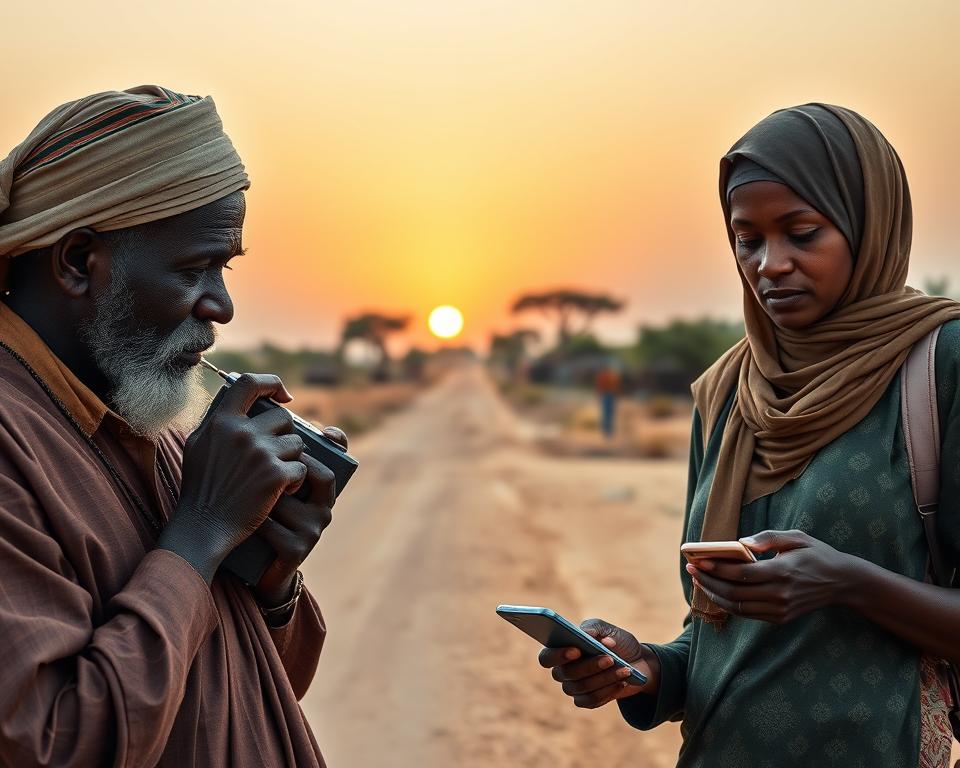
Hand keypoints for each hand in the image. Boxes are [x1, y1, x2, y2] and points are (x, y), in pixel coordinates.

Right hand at [158, 373, 305, 581]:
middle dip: (284, 435)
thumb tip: (238, 399)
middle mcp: (241, 432)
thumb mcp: (198, 446)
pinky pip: (301, 468)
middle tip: (275, 455)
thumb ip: (218, 421)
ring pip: (296, 443)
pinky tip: (279, 491)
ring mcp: (260, 453)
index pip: (249, 383)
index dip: (272, 383)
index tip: (283, 394)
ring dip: (291, 459)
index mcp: (221, 421)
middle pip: (283, 418)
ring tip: (274, 476)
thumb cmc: (201, 488)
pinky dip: (295, 481)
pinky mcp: (276, 475)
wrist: (204, 526)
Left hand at [253, 426, 346, 607]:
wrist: (259, 567)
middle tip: (268, 460)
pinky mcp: (297, 551)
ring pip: (288, 500)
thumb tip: (272, 425)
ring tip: (244, 494)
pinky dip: (255, 522)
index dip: (338, 443)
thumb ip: (277, 461)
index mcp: (321, 491)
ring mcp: (313, 531)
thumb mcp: (273, 488)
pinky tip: (243, 520)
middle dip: (295, 466)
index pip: (339, 461)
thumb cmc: (263, 517)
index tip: (327, 432)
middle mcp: (324, 509)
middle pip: (323, 476)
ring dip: (263, 497)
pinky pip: (273, 527)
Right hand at [537, 619, 659, 708]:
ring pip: (582, 687)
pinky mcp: (586, 701)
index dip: (558, 655)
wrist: (638, 661)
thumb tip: (586, 633)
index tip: (576, 650)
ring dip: (605, 677)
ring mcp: (573, 688)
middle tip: (609, 658)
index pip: (546, 657)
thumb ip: (594, 627)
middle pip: (566, 673)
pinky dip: (609, 690)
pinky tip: (623, 681)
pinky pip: (592, 700)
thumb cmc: (617, 642)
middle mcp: (563, 670)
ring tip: (624, 669)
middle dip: (589, 666)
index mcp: (561, 649)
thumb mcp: (608, 629)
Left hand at [687, 529, 853, 623]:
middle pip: (734, 592)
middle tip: (691, 569)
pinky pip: (747, 613)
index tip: (698, 560)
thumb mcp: (796, 537)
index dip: (716, 568)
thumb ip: (768, 537)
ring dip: (714, 594)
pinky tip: (717, 591)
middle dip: (708, 581)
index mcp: (782, 571)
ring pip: (738, 607)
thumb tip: (742, 543)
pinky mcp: (780, 617)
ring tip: (699, 580)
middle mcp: (780, 594)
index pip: (741, 573)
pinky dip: (728, 604)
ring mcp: (780, 609)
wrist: (842, 582)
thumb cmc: (816, 553)